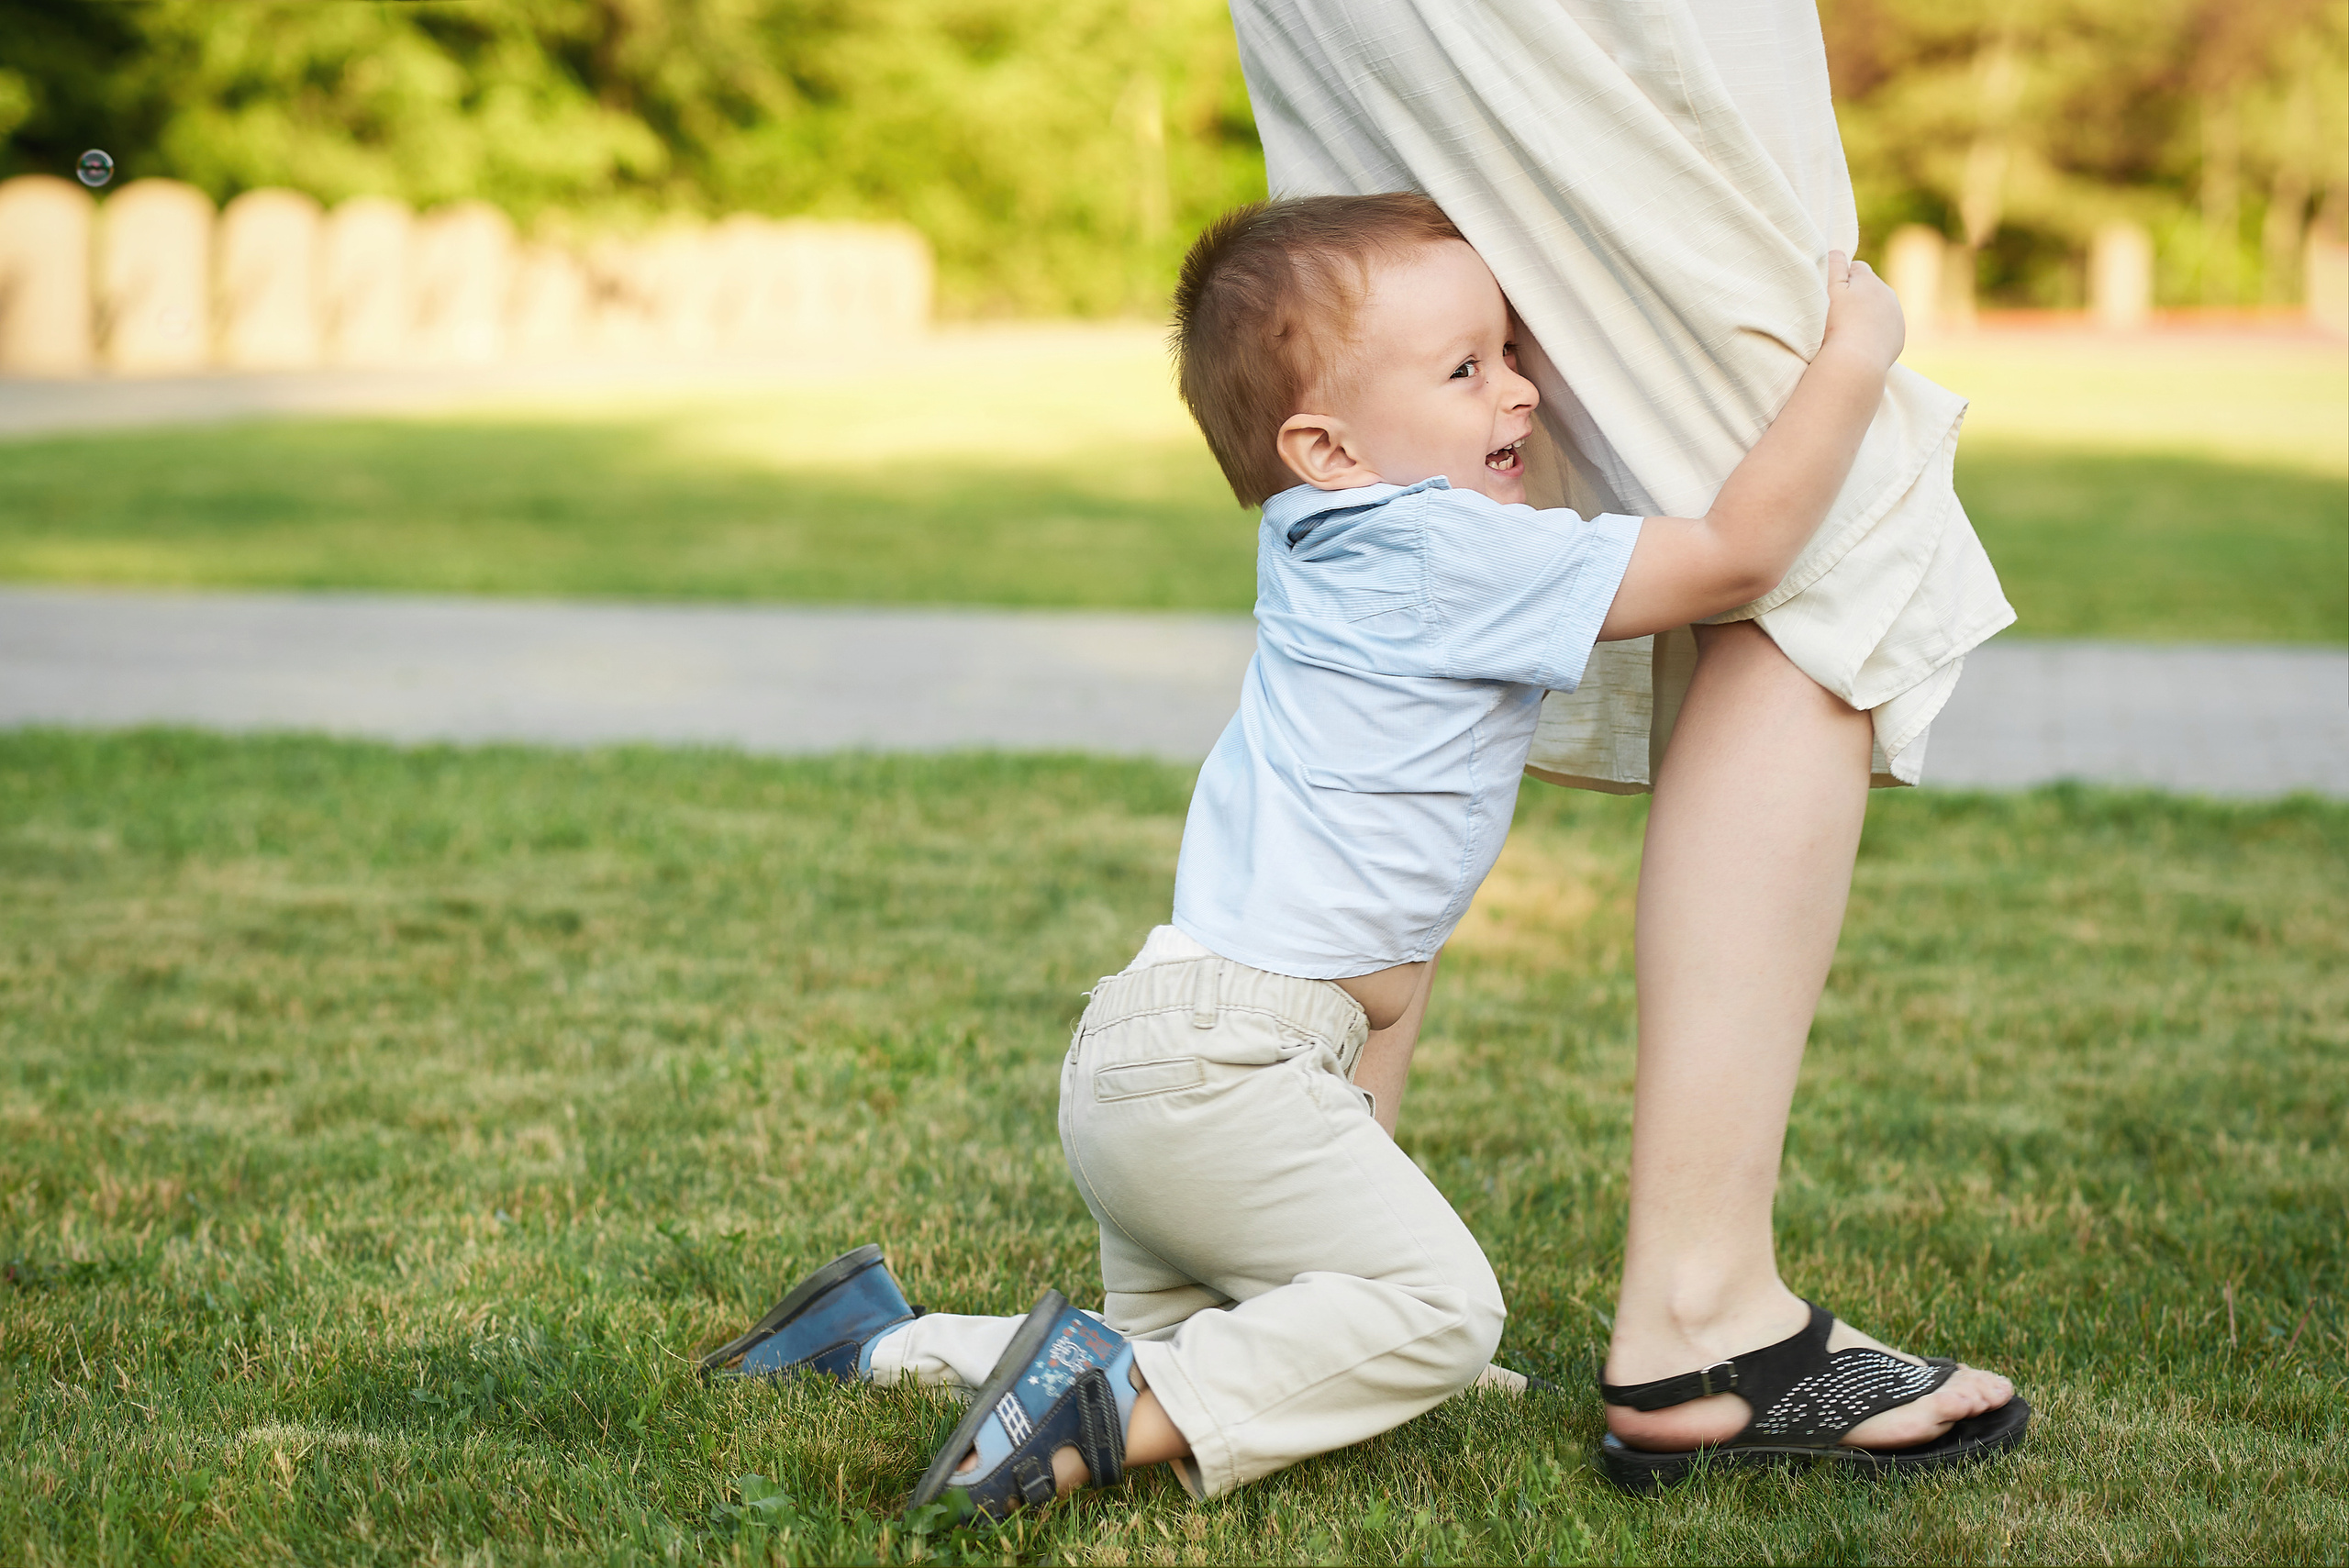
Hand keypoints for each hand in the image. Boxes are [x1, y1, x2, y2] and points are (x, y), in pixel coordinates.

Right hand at [1820, 250, 1903, 370]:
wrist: (1855, 363)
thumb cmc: (1835, 325)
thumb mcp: (1828, 289)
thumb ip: (1833, 265)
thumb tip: (1839, 251)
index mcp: (1871, 280)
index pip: (1856, 268)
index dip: (1842, 280)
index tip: (1830, 296)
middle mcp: (1888, 294)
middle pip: (1870, 288)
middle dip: (1857, 296)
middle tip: (1837, 315)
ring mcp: (1896, 317)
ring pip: (1879, 308)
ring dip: (1866, 314)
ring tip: (1848, 330)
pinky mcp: (1898, 338)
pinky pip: (1885, 328)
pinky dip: (1875, 332)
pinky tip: (1860, 343)